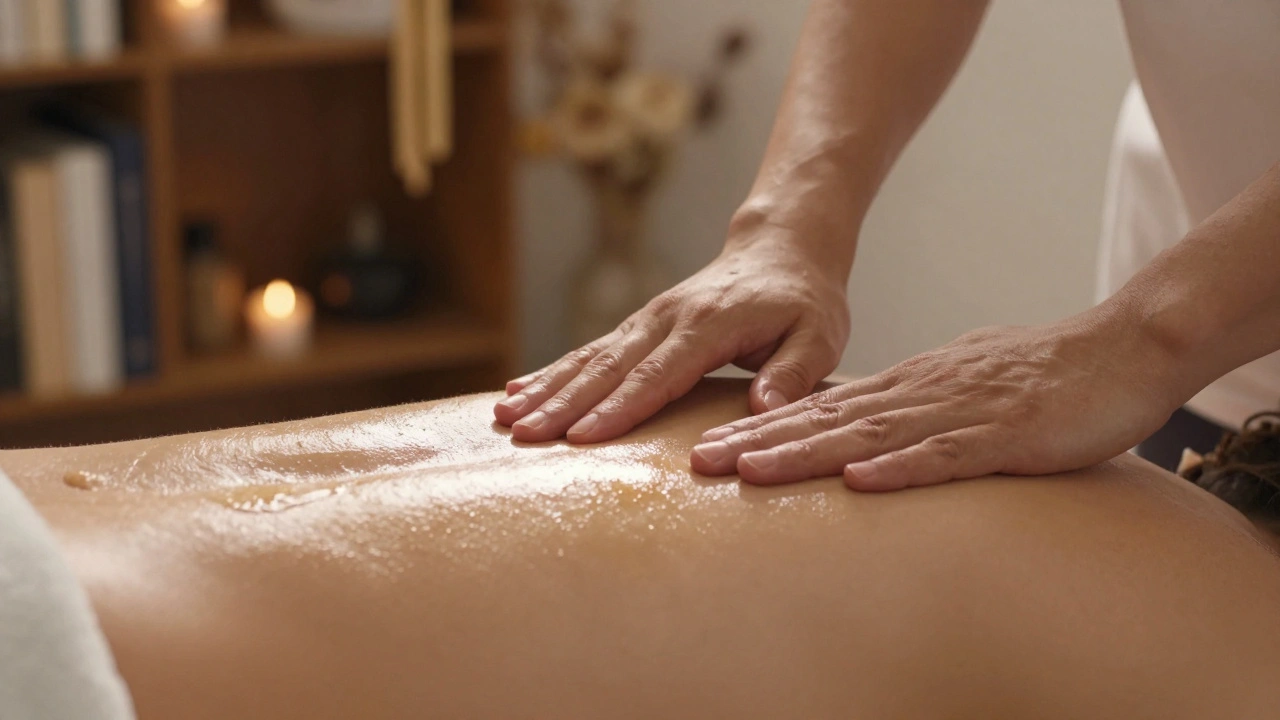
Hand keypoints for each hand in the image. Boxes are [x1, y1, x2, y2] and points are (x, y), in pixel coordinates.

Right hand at [494, 239, 849, 443]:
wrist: (782, 249)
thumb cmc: (805, 302)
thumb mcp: (819, 336)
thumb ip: (793, 373)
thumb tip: (762, 410)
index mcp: (709, 325)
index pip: (658, 374)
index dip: (620, 408)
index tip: (583, 438)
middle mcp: (668, 318)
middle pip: (609, 367)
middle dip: (563, 404)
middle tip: (524, 436)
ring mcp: (648, 319)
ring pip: (589, 357)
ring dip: (545, 388)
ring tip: (503, 417)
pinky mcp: (639, 325)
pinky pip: (589, 351)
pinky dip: (552, 372)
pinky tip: (517, 392)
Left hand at [690, 312, 1186, 489]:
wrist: (1121, 347)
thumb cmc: (1041, 374)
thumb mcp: (961, 389)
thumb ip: (912, 409)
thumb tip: (864, 435)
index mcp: (909, 384)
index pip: (820, 408)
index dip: (762, 427)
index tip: (707, 446)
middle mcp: (921, 392)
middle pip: (826, 419)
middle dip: (759, 441)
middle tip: (697, 461)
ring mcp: (961, 412)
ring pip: (869, 433)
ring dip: (807, 453)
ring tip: (750, 469)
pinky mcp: (1007, 434)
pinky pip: (948, 454)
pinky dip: (902, 468)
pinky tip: (860, 481)